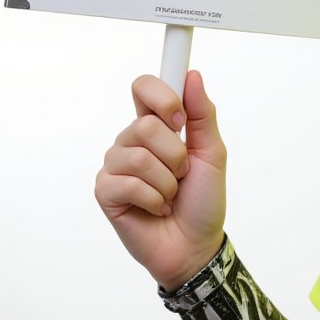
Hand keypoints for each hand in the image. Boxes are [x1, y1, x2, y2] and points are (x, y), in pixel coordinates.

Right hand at [94, 70, 226, 291]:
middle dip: (176, 154)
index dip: (161, 96)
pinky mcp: (106, 191)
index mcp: (157, 126)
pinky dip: (155, 198)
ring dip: (167, 181)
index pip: (144, 88)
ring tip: (171, 194)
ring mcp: (116, 166)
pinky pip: (129, 183)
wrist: (196, 244)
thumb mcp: (213, 154)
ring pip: (138, 155)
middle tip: (182, 173)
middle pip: (145, 124)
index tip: (180, 117)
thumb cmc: (203, 199)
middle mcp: (132, 141)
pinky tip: (157, 208)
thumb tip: (192, 76)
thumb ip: (202, 115)